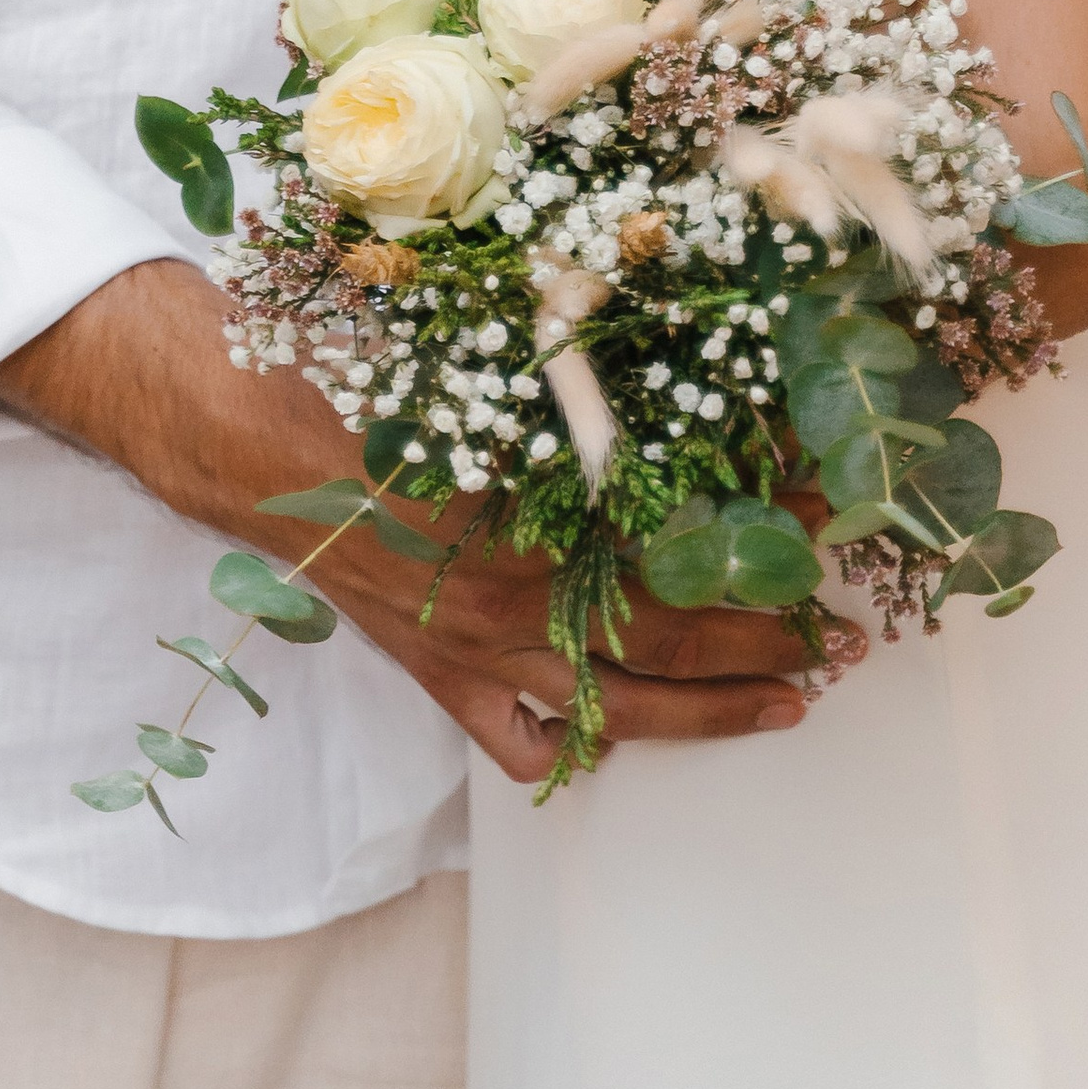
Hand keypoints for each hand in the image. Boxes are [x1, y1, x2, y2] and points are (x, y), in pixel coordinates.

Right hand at [0, 263, 819, 785]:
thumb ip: (575, 364)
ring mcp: (474, 653)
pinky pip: (520, 739)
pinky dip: (577, 743)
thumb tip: (682, 345)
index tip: (827, 501)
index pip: (680, 542)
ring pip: (618, 710)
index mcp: (529, 520)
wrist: (243, 435)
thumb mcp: (479, 350)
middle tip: (843, 627)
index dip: (762, 524)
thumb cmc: (360, 369)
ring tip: (790, 695)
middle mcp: (511, 605)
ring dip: (712, 705)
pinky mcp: (438, 674)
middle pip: (669, 639)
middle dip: (765, 631)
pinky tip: (626, 733)